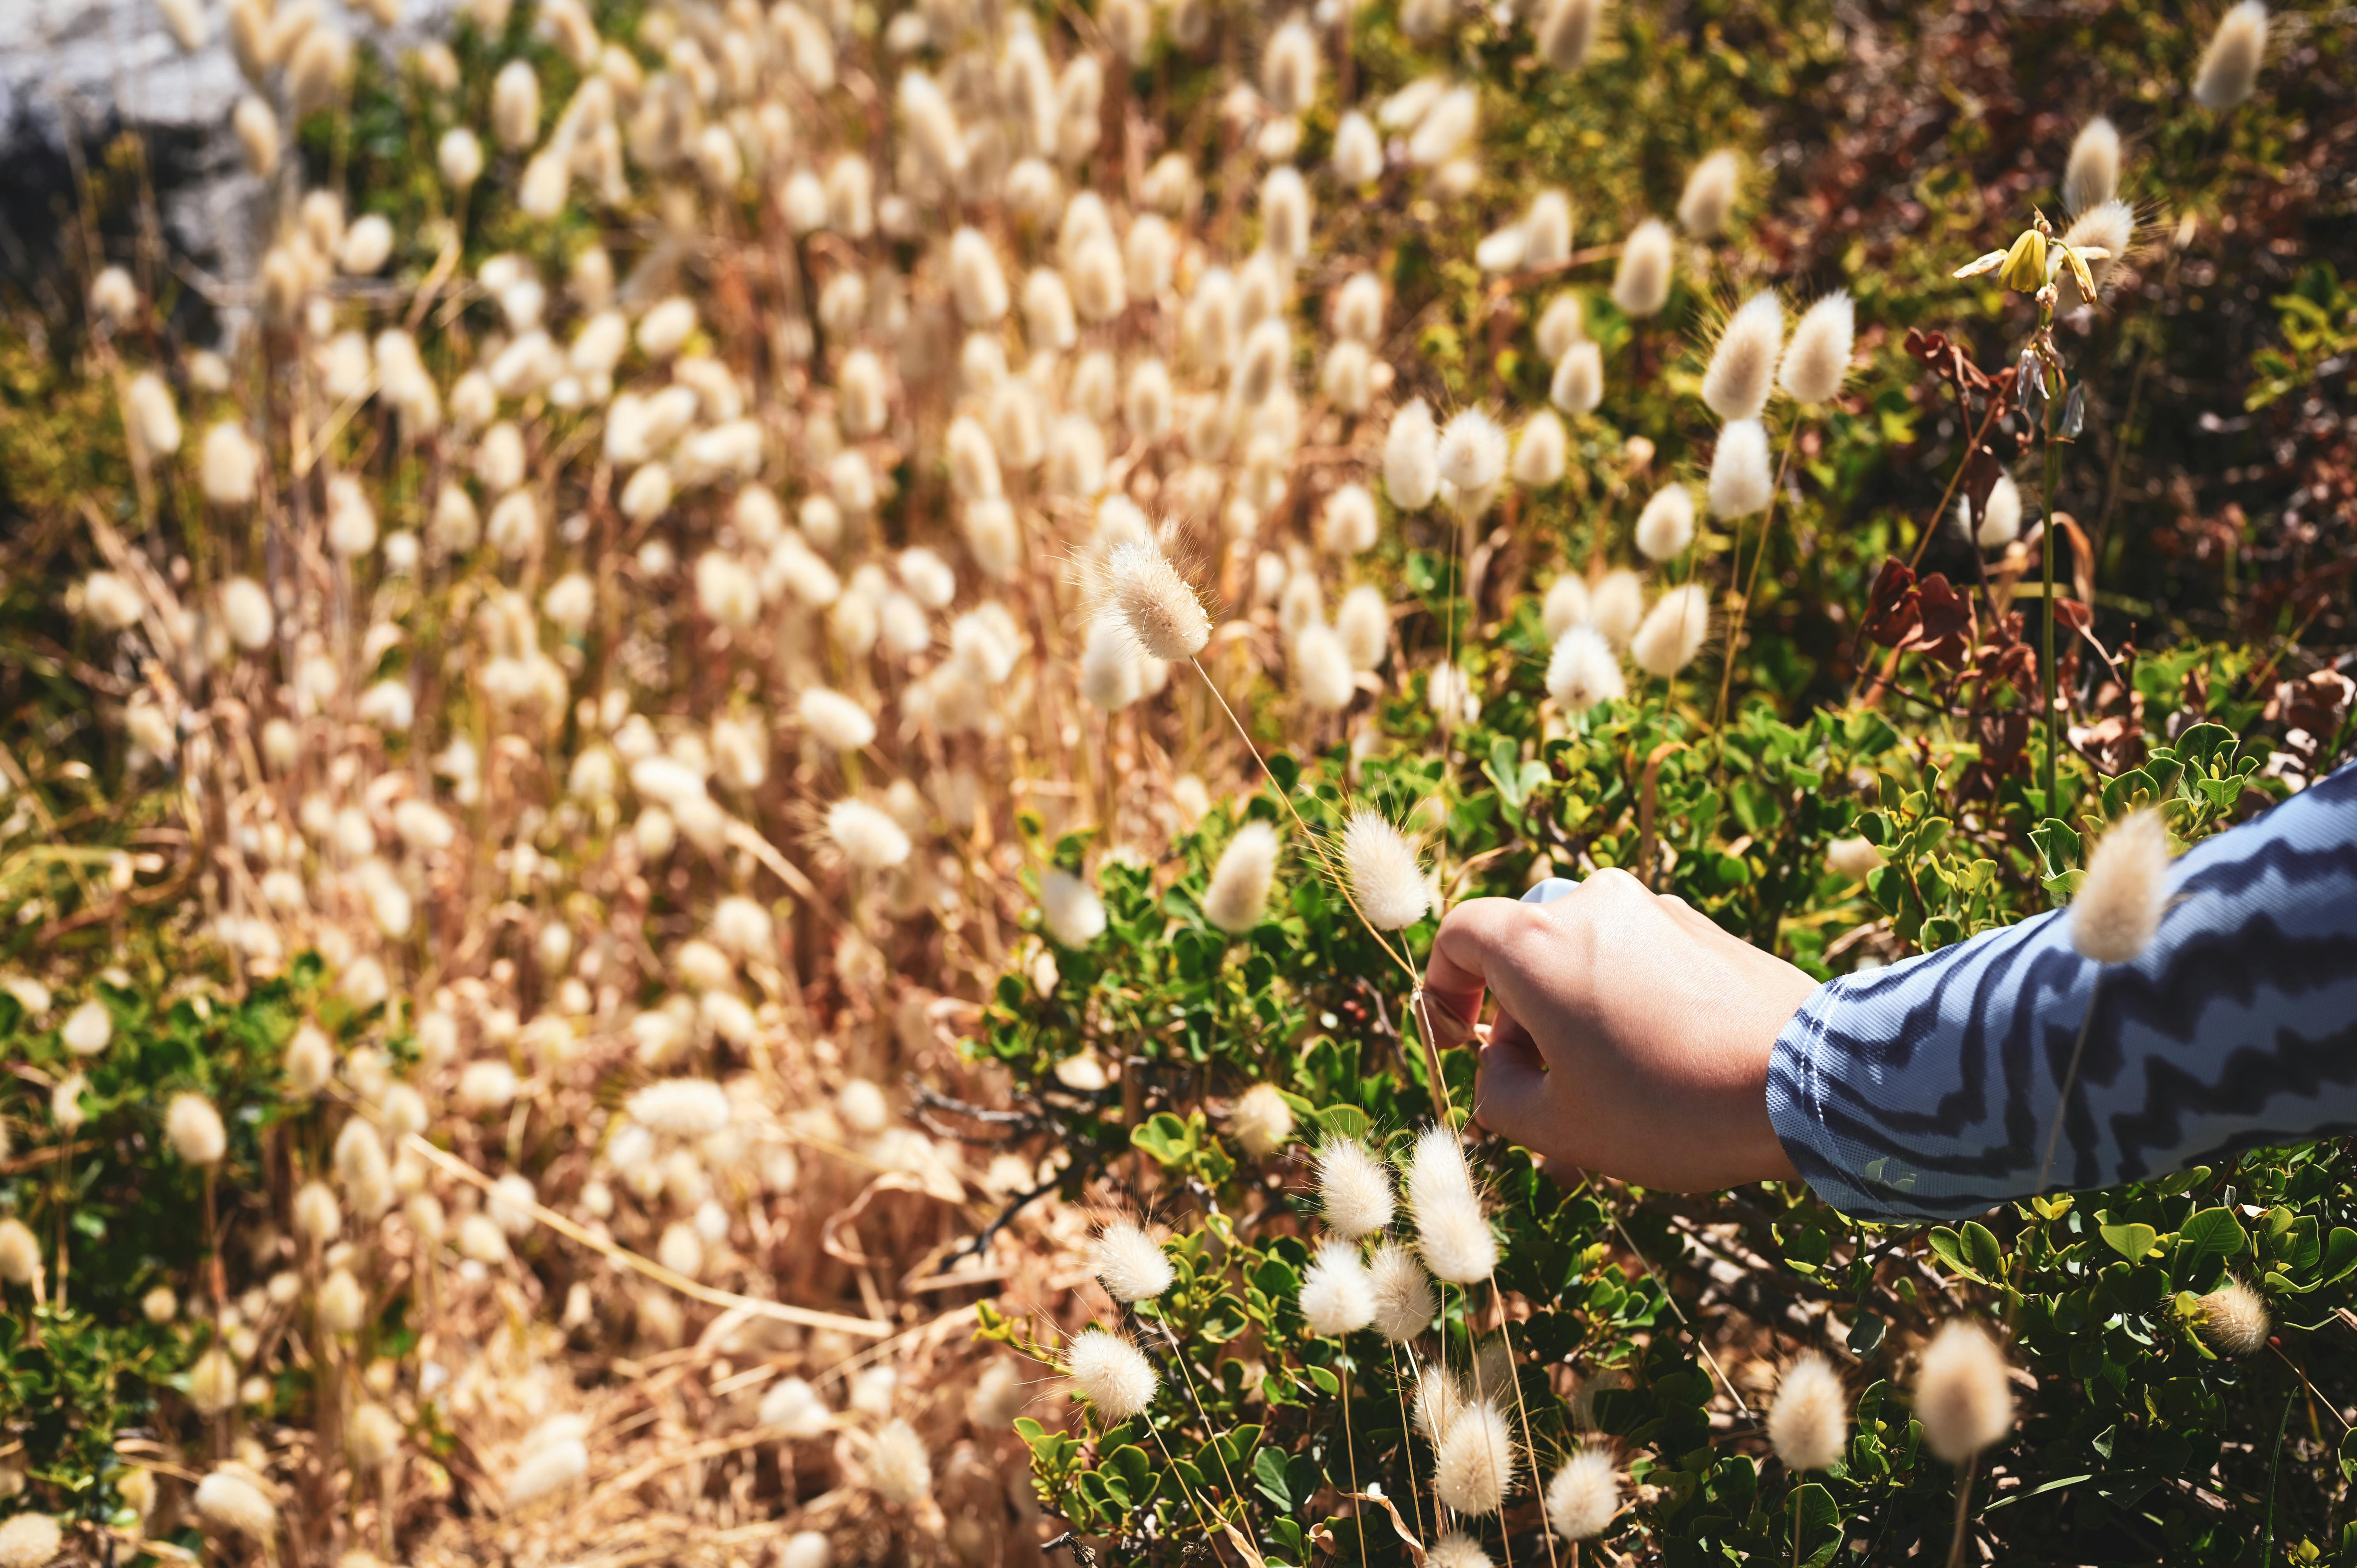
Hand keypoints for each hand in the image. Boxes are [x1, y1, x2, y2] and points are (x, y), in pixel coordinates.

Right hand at [1420, 870, 1816, 1190]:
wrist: (1810, 1083)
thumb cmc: (1669, 1105)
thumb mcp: (1560, 1127)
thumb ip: (1498, 1094)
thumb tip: (1499, 1069)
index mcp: (1538, 941)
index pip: (1458, 936)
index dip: (1445, 990)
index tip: (1463, 1044)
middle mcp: (1593, 904)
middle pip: (1526, 957)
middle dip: (1522, 1028)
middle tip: (1543, 1103)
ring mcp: (1657, 912)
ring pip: (1587, 967)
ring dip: (1580, 1029)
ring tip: (1609, 1109)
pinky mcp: (1708, 932)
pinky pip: (1642, 968)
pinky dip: (1631, 1015)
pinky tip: (1663, 1083)